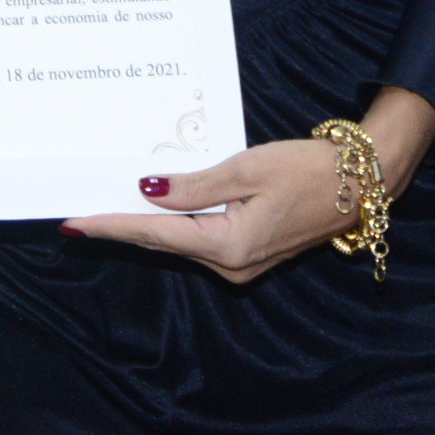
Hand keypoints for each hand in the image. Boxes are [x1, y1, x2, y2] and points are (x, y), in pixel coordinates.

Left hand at [62, 86, 434, 283]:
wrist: (360, 184)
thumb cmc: (307, 170)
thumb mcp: (247, 169)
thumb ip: (194, 186)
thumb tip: (149, 192)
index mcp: (228, 246)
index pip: (154, 235)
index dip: (111, 227)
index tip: (73, 224)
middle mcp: (231, 266)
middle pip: (163, 243)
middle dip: (120, 227)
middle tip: (78, 212)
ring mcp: (242, 264)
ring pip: (180, 243)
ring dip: (146, 225)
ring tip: (105, 205)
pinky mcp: (250, 253)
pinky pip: (201, 240)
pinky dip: (176, 225)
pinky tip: (155, 207)